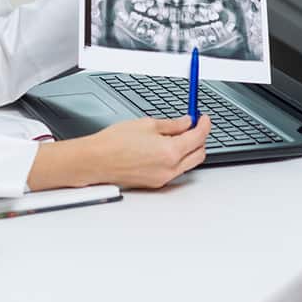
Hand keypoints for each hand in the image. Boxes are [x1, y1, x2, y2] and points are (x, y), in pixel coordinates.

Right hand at [88, 114, 211, 188]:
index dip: (204, 124)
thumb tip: (187, 122)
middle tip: (194, 125)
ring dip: (189, 149)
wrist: (96, 161)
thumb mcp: (147, 124)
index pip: (199, 137)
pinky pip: (176, 170)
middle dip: (200, 138)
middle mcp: (170, 169)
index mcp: (170, 152)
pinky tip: (166, 147)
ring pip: (189, 164)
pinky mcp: (156, 183)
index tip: (203, 118)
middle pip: (199, 154)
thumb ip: (173, 124)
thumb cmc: (115, 143)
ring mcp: (163, 178)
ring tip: (177, 135)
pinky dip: (178, 158)